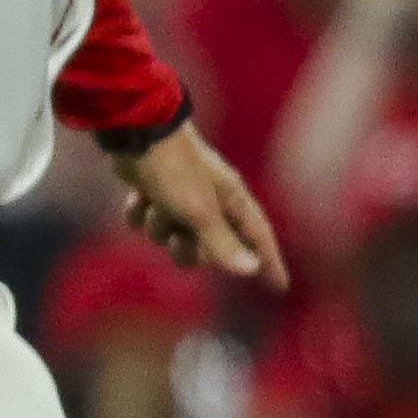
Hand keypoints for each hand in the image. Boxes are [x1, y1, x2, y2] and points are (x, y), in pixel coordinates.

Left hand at [115, 122, 290, 288]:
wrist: (138, 131)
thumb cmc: (175, 170)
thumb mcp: (199, 212)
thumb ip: (223, 243)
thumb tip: (250, 270)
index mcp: (232, 201)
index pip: (258, 238)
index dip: (269, 262)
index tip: (279, 286)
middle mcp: (211, 201)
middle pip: (206, 249)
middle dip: (188, 248)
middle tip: (178, 237)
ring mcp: (181, 196)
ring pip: (170, 235)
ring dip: (159, 227)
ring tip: (154, 205)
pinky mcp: (155, 190)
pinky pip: (147, 220)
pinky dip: (140, 213)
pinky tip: (138, 196)